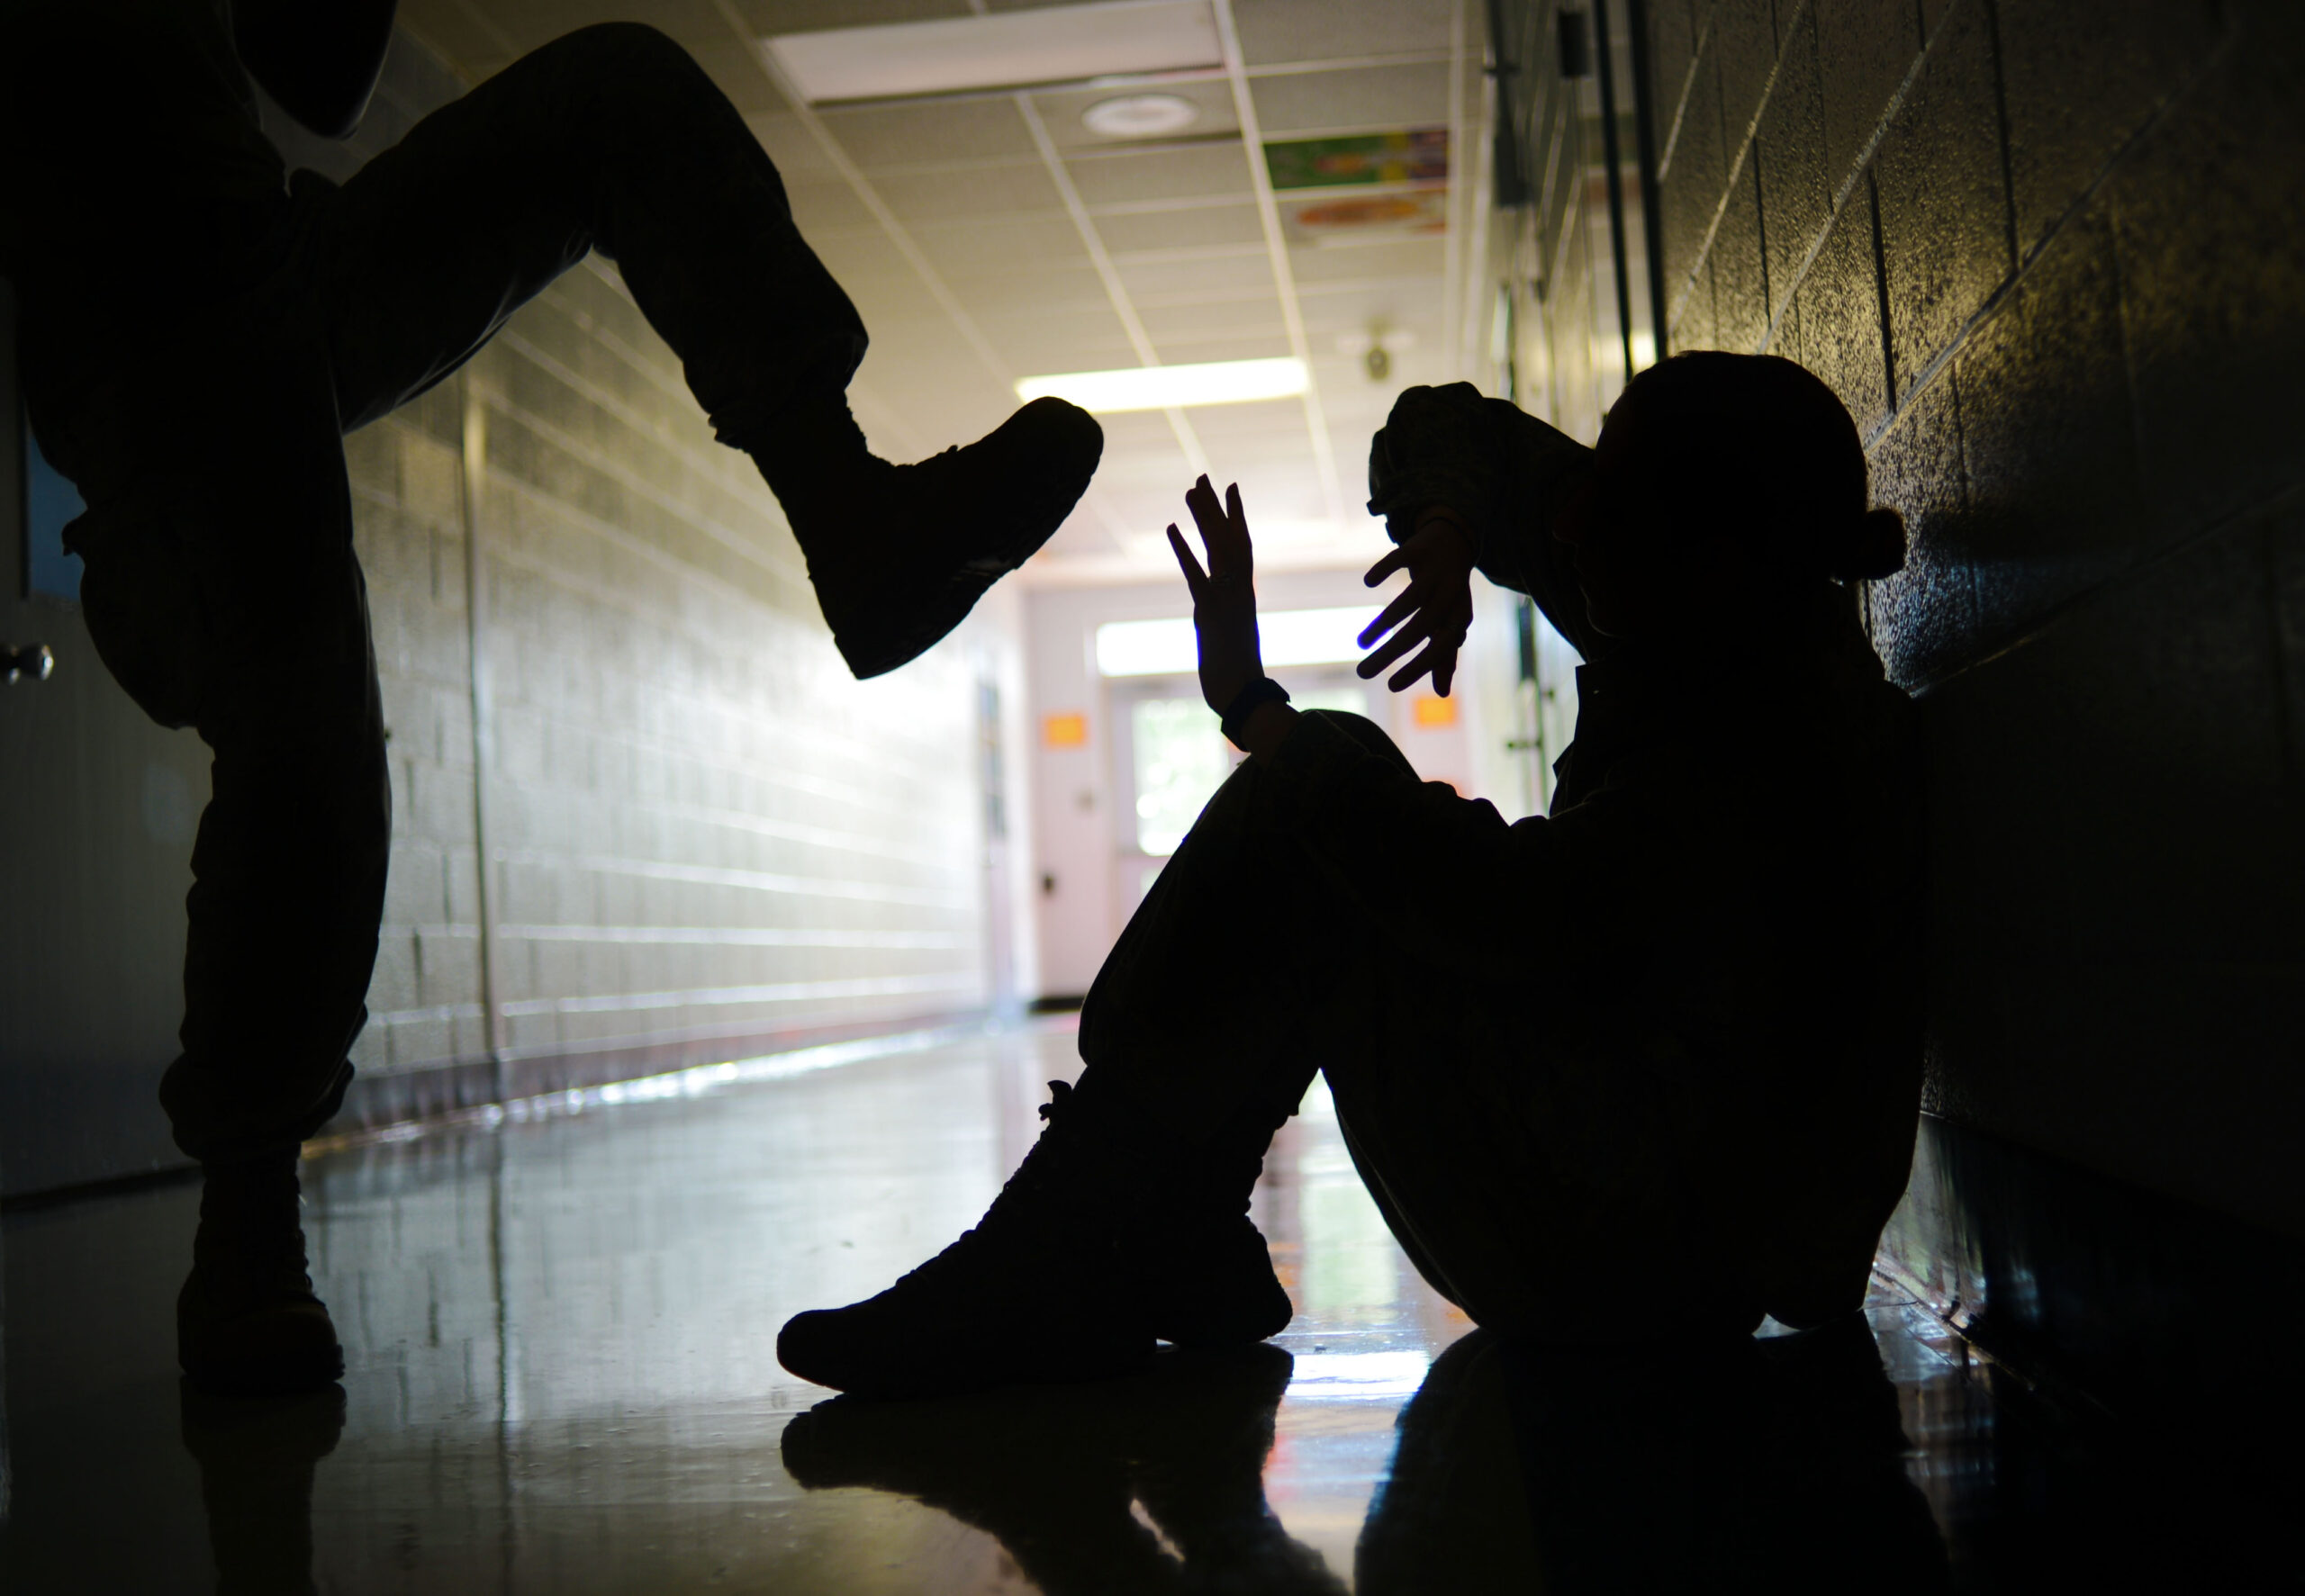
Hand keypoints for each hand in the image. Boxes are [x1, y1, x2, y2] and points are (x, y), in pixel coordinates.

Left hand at [1167, 476, 1263, 715]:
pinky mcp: (1211, 613)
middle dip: (1216, 508)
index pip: (1240, 548)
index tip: (1229, 491)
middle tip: (1204, 477)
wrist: (1245, 699)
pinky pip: (1196, 574)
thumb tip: (1217, 625)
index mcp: (1243, 596)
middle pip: (1229, 539)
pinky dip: (1183, 550)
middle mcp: (1240, 591)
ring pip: (1217, 548)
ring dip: (1204, 518)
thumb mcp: (1229, 643)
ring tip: (1191, 489)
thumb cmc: (1238, 680)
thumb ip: (1223, 627)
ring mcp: (1228, 600)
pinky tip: (1171, 527)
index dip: (1235, 518)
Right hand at [1358, 509, 1475, 694]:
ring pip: (1408, 601)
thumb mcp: (1451, 623)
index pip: (1440, 648)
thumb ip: (1446, 656)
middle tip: (1363, 673)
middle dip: (1390, 653)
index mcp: (1459, 616)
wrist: (1455, 542)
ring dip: (1381, 624)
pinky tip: (1369, 582)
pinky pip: (1398, 560)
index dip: (1417, 668)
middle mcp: (1450, 595)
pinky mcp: (1419, 549)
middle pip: (1419, 629)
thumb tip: (1443, 694)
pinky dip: (1382, 570)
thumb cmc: (1449, 593)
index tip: (1390, 687)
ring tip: (1361, 643)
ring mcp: (1435, 571)